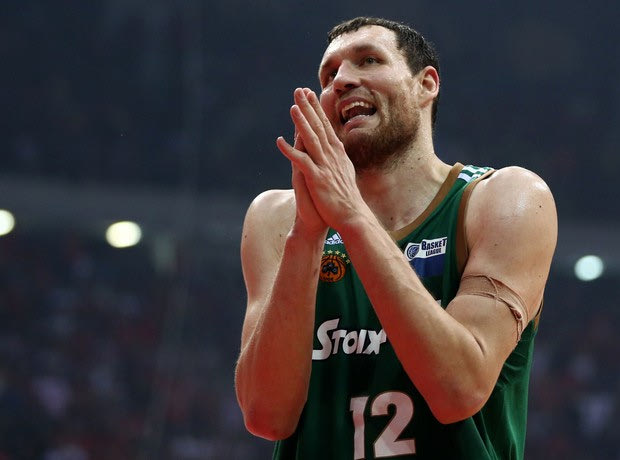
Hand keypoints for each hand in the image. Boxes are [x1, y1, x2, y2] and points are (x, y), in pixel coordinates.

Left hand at [277, 88, 367, 230]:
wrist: (353, 216)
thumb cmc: (347, 198)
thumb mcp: (344, 173)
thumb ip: (338, 160)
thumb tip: (336, 151)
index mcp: (337, 154)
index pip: (326, 126)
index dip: (317, 109)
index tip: (310, 94)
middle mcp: (332, 156)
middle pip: (318, 127)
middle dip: (309, 107)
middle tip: (299, 90)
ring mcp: (325, 166)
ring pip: (311, 140)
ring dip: (301, 122)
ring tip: (293, 107)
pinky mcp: (317, 179)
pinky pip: (301, 161)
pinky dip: (290, 150)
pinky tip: (279, 141)